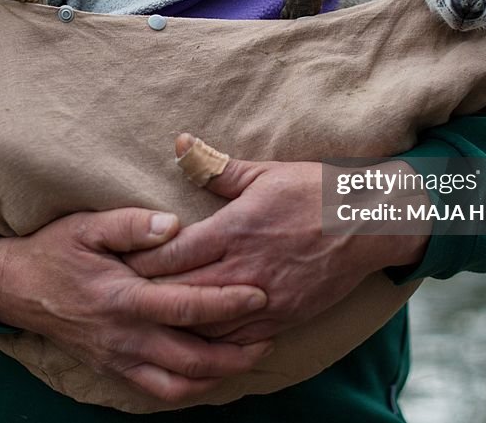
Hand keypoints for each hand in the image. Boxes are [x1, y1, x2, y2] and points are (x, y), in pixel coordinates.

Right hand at [0, 207, 271, 403]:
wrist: (15, 288)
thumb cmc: (56, 250)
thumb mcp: (89, 226)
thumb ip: (132, 224)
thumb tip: (173, 224)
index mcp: (123, 298)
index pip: (186, 308)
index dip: (227, 304)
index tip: (260, 295)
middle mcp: (123, 336)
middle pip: (192, 358)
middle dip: (236, 352)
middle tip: (269, 337)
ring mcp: (118, 358)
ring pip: (179, 385)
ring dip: (219, 376)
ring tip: (249, 358)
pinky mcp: (113, 369)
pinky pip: (158, 391)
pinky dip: (190, 388)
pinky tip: (212, 374)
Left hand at [126, 135, 429, 344]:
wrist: (370, 224)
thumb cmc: (315, 192)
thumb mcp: (264, 173)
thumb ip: (216, 167)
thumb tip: (181, 144)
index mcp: (233, 230)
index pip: (171, 254)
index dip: (139, 260)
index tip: (116, 262)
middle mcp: (243, 269)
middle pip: (180, 293)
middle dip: (148, 296)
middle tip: (121, 296)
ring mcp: (263, 299)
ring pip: (205, 324)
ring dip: (176, 323)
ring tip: (150, 320)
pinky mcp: (282, 318)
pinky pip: (237, 341)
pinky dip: (211, 341)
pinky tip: (194, 338)